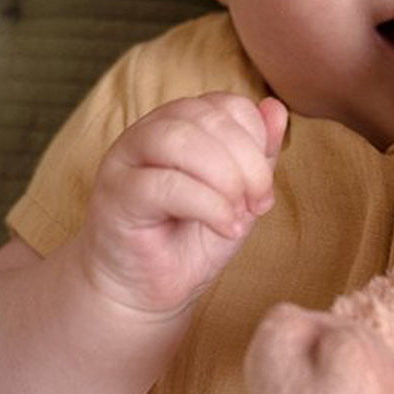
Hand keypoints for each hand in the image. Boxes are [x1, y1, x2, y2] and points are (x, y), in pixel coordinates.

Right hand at [80, 92, 287, 317]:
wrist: (146, 289)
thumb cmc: (191, 238)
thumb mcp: (239, 193)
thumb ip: (258, 152)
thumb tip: (276, 108)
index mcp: (182, 122)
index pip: (227, 104)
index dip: (258, 141)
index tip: (264, 190)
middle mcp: (150, 130)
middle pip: (207, 117)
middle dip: (247, 162)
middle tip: (259, 203)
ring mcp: (127, 159)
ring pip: (180, 139)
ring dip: (225, 178)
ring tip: (239, 214)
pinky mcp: (116, 194)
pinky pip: (164, 184)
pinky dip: (208, 205)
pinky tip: (224, 226)